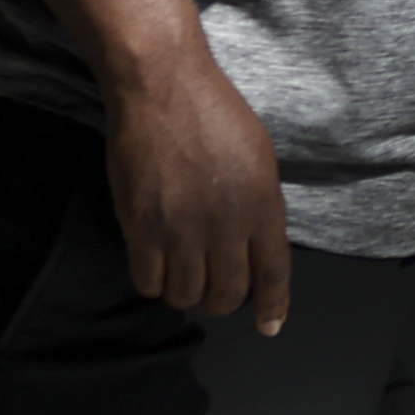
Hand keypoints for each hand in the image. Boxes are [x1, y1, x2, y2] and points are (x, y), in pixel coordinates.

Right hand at [106, 51, 294, 332]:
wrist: (163, 88)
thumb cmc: (215, 113)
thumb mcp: (260, 158)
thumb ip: (261, 206)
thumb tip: (256, 247)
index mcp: (263, 205)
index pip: (272, 274)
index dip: (273, 307)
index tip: (270, 326)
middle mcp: (226, 224)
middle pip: (227, 294)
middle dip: (222, 300)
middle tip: (212, 287)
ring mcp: (182, 228)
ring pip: (186, 295)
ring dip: (185, 292)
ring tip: (181, 273)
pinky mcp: (142, 226)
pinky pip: (147, 281)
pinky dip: (152, 282)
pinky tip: (154, 264)